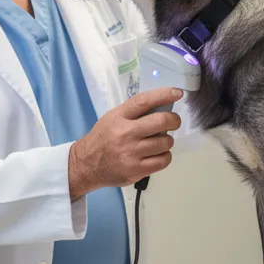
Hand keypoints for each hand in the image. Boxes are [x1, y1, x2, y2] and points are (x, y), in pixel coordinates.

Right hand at [69, 88, 183, 198]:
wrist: (86, 165)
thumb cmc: (103, 138)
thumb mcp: (112, 118)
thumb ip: (134, 113)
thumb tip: (162, 106)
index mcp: (119, 117)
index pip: (144, 101)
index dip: (163, 95)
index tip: (177, 93)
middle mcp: (126, 134)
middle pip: (161, 122)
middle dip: (173, 120)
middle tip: (173, 122)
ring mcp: (131, 153)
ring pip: (165, 142)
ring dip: (167, 140)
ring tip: (160, 141)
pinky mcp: (136, 170)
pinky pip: (163, 161)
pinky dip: (165, 156)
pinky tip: (158, 154)